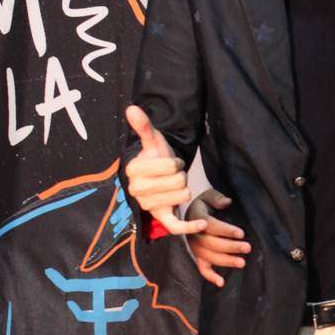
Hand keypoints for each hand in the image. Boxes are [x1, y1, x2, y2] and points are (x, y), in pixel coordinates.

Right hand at [124, 105, 249, 286]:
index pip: (171, 166)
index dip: (175, 162)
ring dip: (184, 189)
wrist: (154, 176)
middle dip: (181, 175)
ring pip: (184, 196)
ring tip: (173, 186)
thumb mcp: (152, 140)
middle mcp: (137, 190)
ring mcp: (148, 205)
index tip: (169, 163)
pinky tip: (203, 224)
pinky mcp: (160, 218)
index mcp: (134, 170)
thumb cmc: (154, 157)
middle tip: (172, 175)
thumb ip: (143, 126)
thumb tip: (131, 108)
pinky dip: (190, 226)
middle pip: (179, 182)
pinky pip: (175, 226)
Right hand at [185, 190, 250, 287]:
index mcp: (197, 219)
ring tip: (242, 263)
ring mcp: (195, 248)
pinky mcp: (198, 256)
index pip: (211, 226)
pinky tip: (221, 283)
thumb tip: (227, 202)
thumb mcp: (208, 195)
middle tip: (248, 248)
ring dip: (226, 261)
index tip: (241, 233)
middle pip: (212, 243)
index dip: (226, 230)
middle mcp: (194, 236)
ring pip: (210, 257)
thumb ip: (217, 198)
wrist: (192, 213)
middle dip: (231, 246)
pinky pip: (202, 268)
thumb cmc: (205, 204)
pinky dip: (210, 276)